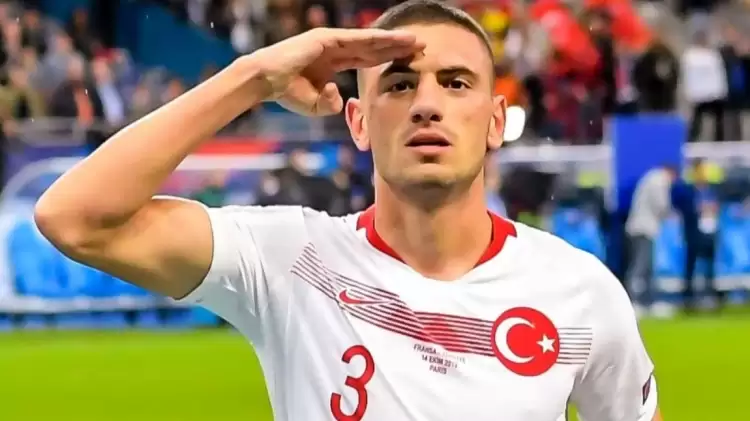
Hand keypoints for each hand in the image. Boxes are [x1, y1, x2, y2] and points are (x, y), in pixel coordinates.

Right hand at [248, 28, 424, 115]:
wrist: (267, 82)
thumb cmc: (287, 93)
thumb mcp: (317, 104)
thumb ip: (331, 103)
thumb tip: (341, 99)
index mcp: (334, 62)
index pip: (368, 60)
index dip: (388, 59)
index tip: (409, 61)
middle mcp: (335, 49)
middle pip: (374, 48)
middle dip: (397, 47)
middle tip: (421, 47)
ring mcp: (332, 41)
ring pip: (370, 41)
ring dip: (393, 41)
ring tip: (416, 41)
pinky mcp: (327, 38)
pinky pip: (358, 39)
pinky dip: (378, 39)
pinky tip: (396, 40)